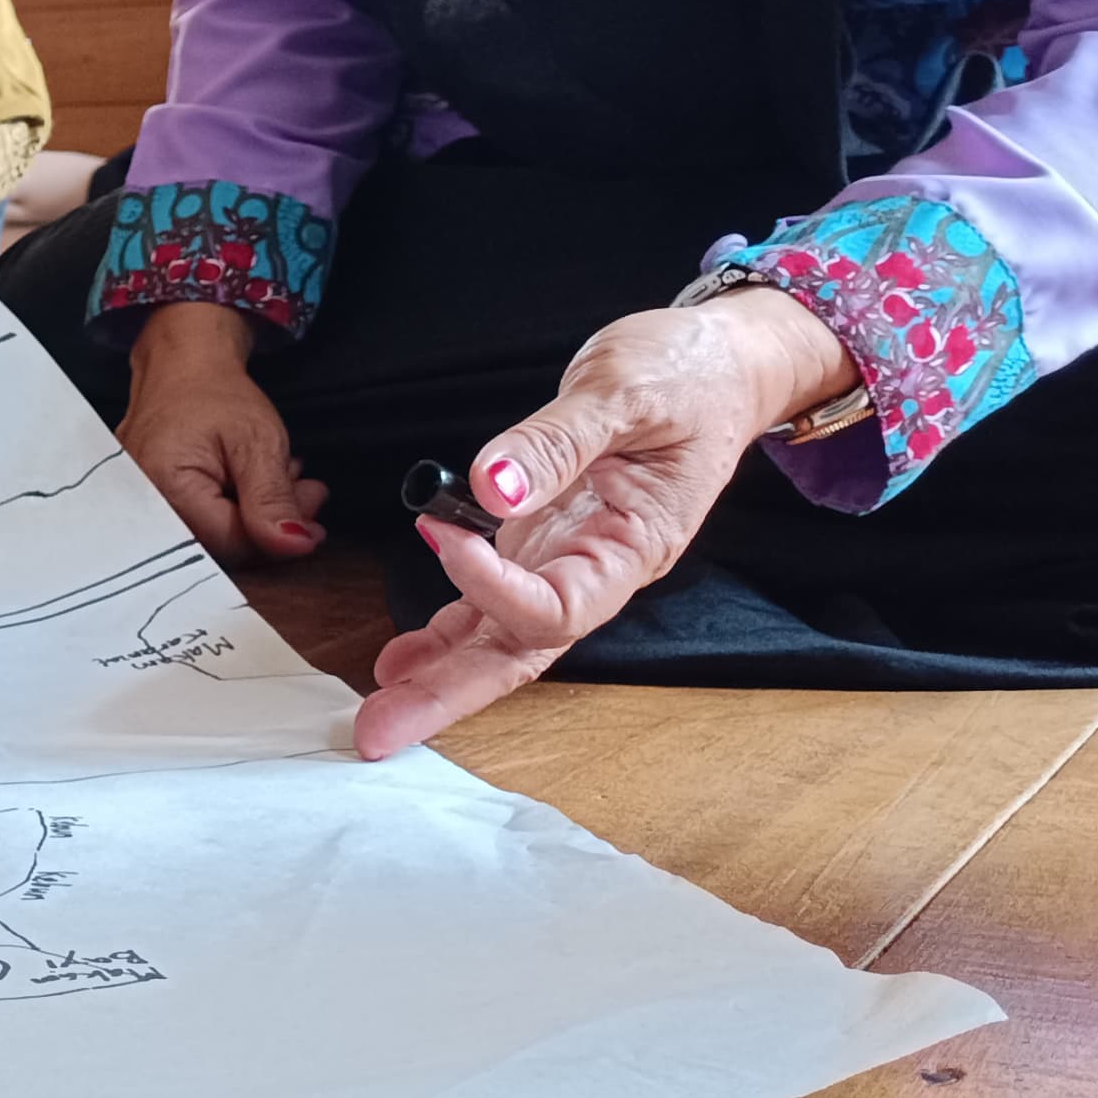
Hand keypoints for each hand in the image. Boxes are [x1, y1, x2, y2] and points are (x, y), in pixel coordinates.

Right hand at [116, 300, 327, 563]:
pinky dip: (235, 506)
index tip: (313, 503)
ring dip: (257, 513)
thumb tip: (295, 548)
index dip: (279, 533)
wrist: (182, 359)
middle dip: (271, 521)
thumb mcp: (257, 441)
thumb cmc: (215, 391)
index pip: (231, 542)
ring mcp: (142, 503)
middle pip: (220, 544)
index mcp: (164, 488)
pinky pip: (200, 520)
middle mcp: (143, 503)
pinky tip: (251, 482)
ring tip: (280, 475)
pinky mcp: (151, 500)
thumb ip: (272, 499)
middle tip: (305, 489)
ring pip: (213, 534)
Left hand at [361, 285, 856, 758]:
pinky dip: (447, 626)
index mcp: (635, 545)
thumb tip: (489, 485)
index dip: (498, 589)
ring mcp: (567, 559)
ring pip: (501, 636)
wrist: (719, 367)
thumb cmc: (688, 376)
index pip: (561, 605)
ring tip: (378, 704)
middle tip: (381, 730)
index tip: (446, 535)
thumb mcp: (625, 392)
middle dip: (452, 690)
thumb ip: (557, 441)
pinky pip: (492, 602)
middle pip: (522, 648)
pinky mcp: (542, 542)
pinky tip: (403, 655)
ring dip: (439, 672)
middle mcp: (598, 568)